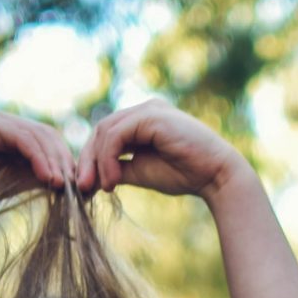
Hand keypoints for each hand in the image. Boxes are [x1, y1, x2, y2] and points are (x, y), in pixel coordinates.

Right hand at [0, 111, 76, 216]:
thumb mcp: (14, 183)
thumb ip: (38, 177)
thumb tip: (70, 184)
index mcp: (15, 135)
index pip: (51, 143)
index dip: (67, 163)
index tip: (80, 189)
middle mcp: (8, 124)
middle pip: (49, 136)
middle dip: (65, 161)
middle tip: (76, 187)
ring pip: (39, 136)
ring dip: (55, 161)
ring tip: (62, 185)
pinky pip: (23, 138)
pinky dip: (39, 157)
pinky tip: (47, 177)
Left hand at [75, 101, 244, 199]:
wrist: (215, 176)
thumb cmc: (185, 175)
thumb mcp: (142, 172)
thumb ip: (119, 168)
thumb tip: (93, 177)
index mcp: (143, 121)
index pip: (106, 134)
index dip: (92, 159)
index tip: (85, 187)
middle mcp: (144, 110)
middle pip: (102, 129)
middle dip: (88, 160)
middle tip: (82, 188)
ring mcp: (148, 109)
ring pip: (106, 130)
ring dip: (98, 162)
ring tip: (102, 187)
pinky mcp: (151, 116)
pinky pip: (117, 133)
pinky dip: (109, 157)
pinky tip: (113, 180)